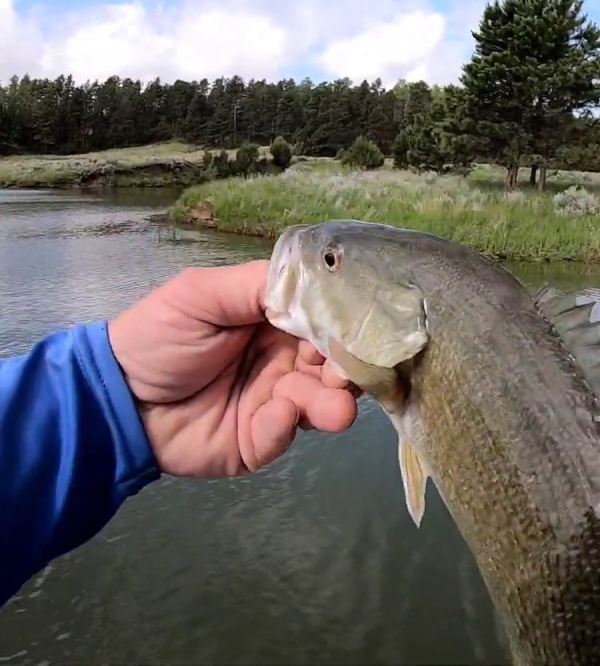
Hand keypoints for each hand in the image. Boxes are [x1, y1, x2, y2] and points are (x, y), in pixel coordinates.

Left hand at [107, 260, 361, 477]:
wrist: (114, 399)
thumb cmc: (157, 338)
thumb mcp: (202, 294)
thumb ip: (259, 285)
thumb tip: (319, 285)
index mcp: (277, 324)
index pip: (326, 322)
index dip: (344, 326)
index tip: (358, 330)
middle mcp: (286, 362)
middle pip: (335, 366)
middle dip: (348, 370)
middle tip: (346, 374)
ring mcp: (276, 403)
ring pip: (321, 403)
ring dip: (331, 403)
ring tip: (334, 409)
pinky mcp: (259, 441)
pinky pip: (285, 434)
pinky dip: (286, 425)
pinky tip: (275, 414)